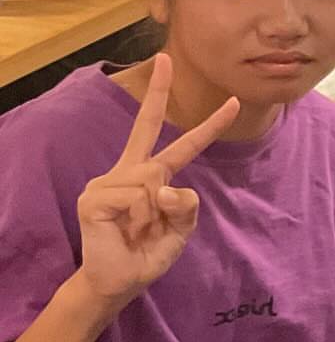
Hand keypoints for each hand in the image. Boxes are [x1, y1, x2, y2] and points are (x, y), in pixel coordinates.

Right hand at [74, 53, 238, 308]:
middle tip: (165, 58)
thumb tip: (166, 187)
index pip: (183, 145)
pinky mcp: (95, 196)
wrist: (117, 283)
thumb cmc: (146, 254)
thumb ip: (186, 208)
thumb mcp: (180, 232)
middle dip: (157, 91)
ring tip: (138, 231)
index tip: (233, 102)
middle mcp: (130, 172)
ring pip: (153, 182)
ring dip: (154, 214)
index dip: (209, 126)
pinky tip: (125, 230)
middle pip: (147, 126)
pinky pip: (135, 198)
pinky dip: (139, 219)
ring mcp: (109, 180)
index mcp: (153, 178)